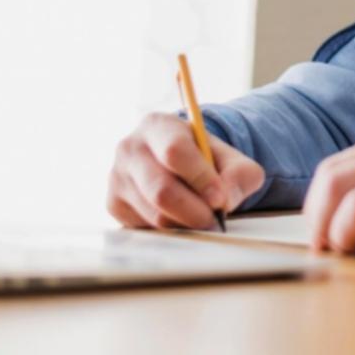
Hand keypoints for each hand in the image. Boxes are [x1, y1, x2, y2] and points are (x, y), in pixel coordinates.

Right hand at [107, 112, 265, 228]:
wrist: (177, 165)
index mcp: (157, 125)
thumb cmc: (205, 159)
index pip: (175, 152)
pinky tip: (180, 217)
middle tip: (215, 218)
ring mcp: (117, 177)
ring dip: (186, 223)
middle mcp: (129, 148)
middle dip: (195, 211)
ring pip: (155, 214)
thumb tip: (226, 200)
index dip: (201, 178)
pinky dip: (170, 229)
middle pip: (161, 189)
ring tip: (202, 217)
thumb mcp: (231, 157)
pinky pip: (146, 228)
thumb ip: (240, 173)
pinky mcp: (114, 204)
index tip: (221, 198)